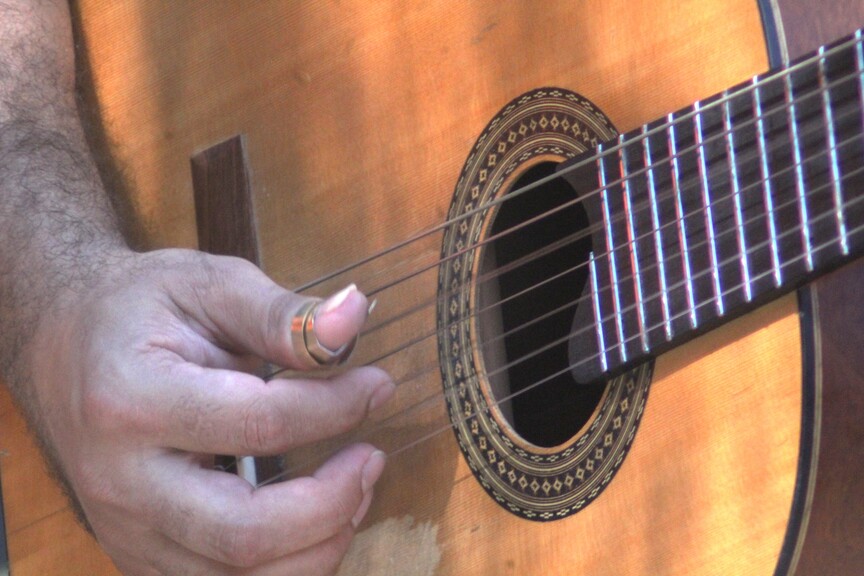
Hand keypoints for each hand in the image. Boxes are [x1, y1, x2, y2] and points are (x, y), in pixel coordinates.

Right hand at [26, 247, 393, 574]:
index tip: (377, 385)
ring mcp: (127, 530)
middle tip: (371, 458)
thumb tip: (353, 318)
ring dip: (318, 545)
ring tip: (354, 490)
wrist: (64, 348)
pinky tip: (316, 523)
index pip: (258, 424)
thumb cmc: (140, 309)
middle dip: (331, 503)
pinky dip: (286, 566)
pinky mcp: (140, 555)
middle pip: (243, 534)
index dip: (335, 409)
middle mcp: (121, 482)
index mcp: (132, 399)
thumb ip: (280, 313)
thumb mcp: (206, 284)